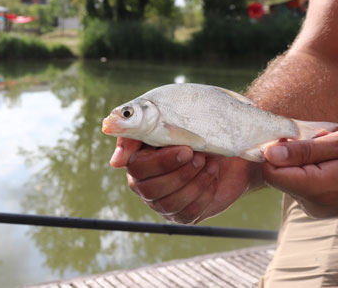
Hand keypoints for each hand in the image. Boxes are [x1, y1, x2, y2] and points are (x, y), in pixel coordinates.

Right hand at [110, 137, 261, 223]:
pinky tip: (212, 176)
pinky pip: (188, 213)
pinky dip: (204, 194)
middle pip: (152, 190)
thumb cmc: (188, 129)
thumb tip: (116, 163)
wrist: (221, 144)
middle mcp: (145, 186)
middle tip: (200, 157)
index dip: (162, 162)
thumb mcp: (163, 122)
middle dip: (180, 174)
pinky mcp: (182, 215)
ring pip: (170, 203)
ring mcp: (163, 204)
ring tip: (210, 164)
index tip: (185, 150)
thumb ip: (136, 135)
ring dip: (194, 183)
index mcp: (136, 163)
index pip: (138, 169)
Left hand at [263, 128, 337, 217]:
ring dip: (303, 160)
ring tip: (330, 151)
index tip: (292, 138)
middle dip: (292, 154)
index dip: (274, 152)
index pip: (271, 173)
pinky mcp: (318, 207)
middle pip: (279, 175)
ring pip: (289, 178)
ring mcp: (315, 208)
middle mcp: (312, 204)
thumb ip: (304, 150)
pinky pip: (302, 184)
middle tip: (319, 141)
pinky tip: (331, 162)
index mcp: (317, 189)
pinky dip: (311, 169)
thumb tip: (269, 153)